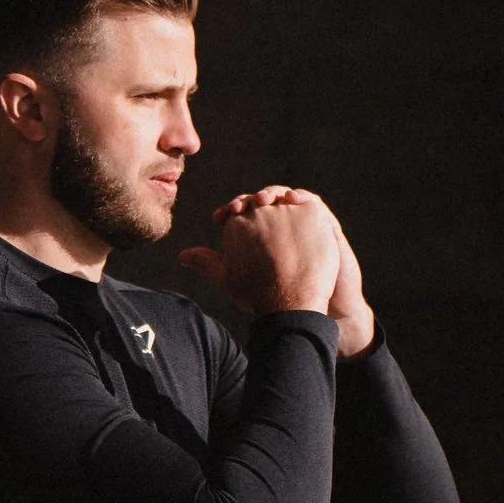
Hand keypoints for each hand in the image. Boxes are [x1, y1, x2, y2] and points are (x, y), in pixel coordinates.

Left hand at [188, 187, 375, 356]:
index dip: (230, 209)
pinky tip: (293, 200)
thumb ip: (212, 265)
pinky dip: (303, 197)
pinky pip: (313, 204)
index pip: (242, 208)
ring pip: (286, 197)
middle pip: (263, 199)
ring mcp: (299, 222)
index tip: (219, 217)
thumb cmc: (270, 298)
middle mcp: (277, 223)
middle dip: (252, 198)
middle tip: (241, 206)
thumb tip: (181, 256)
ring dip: (277, 193)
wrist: (305, 309)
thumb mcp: (236, 280)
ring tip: (265, 201)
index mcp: (257, 231)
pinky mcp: (322, 225)